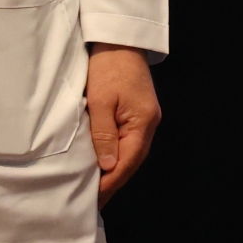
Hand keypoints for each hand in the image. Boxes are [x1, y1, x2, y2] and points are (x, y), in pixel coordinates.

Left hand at [85, 44, 160, 201]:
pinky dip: (117, 156)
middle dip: (113, 182)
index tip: (94, 199)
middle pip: (132, 161)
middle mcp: (150, 124)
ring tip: (96, 188)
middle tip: (93, 202)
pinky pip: (129, 142)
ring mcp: (146, 119)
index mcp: (143, 122)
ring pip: (131, 153)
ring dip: (115, 171)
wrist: (118, 41)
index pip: (127, 162)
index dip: (111, 182)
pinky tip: (105, 164)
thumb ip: (103, 135)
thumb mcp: (100, 101)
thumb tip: (108, 166)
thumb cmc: (107, 67)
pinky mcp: (139, 114)